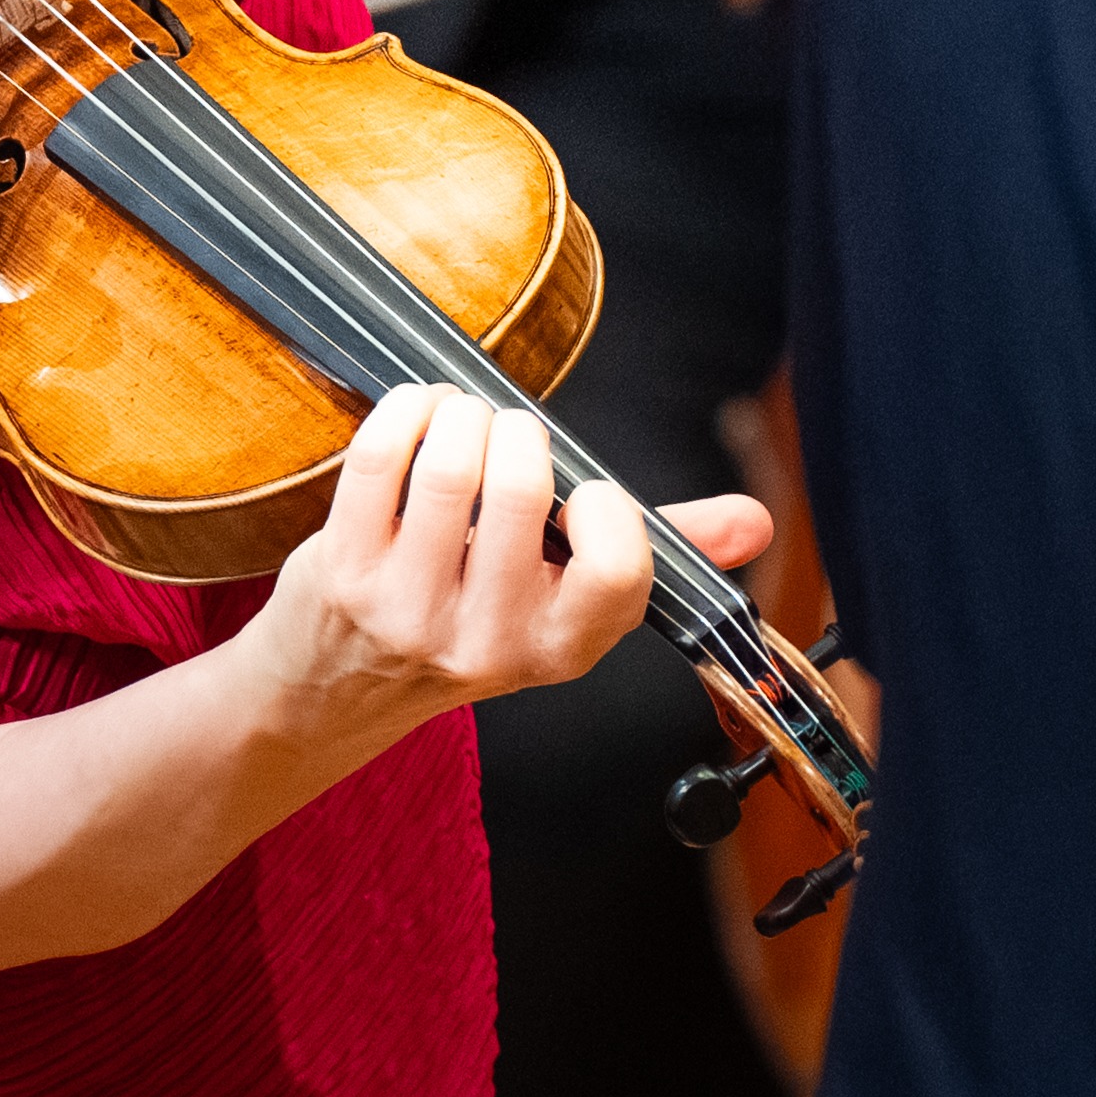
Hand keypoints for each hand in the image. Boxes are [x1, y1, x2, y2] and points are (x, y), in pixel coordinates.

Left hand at [232, 386, 769, 756]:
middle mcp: (488, 642)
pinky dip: (406, 411)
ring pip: (450, 468)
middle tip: (508, 436)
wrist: (340, 685)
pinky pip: (380, 459)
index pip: (617, 568)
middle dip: (519, 433)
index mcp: (563, 647)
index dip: (606, 505)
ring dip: (461, 415)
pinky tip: (416, 414)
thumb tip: (755, 521)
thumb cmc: (466, 618)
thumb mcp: (564, 603)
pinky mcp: (342, 573)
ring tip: (461, 419)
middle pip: (524, 490)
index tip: (584, 491)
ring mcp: (408, 612)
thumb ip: (656, 551)